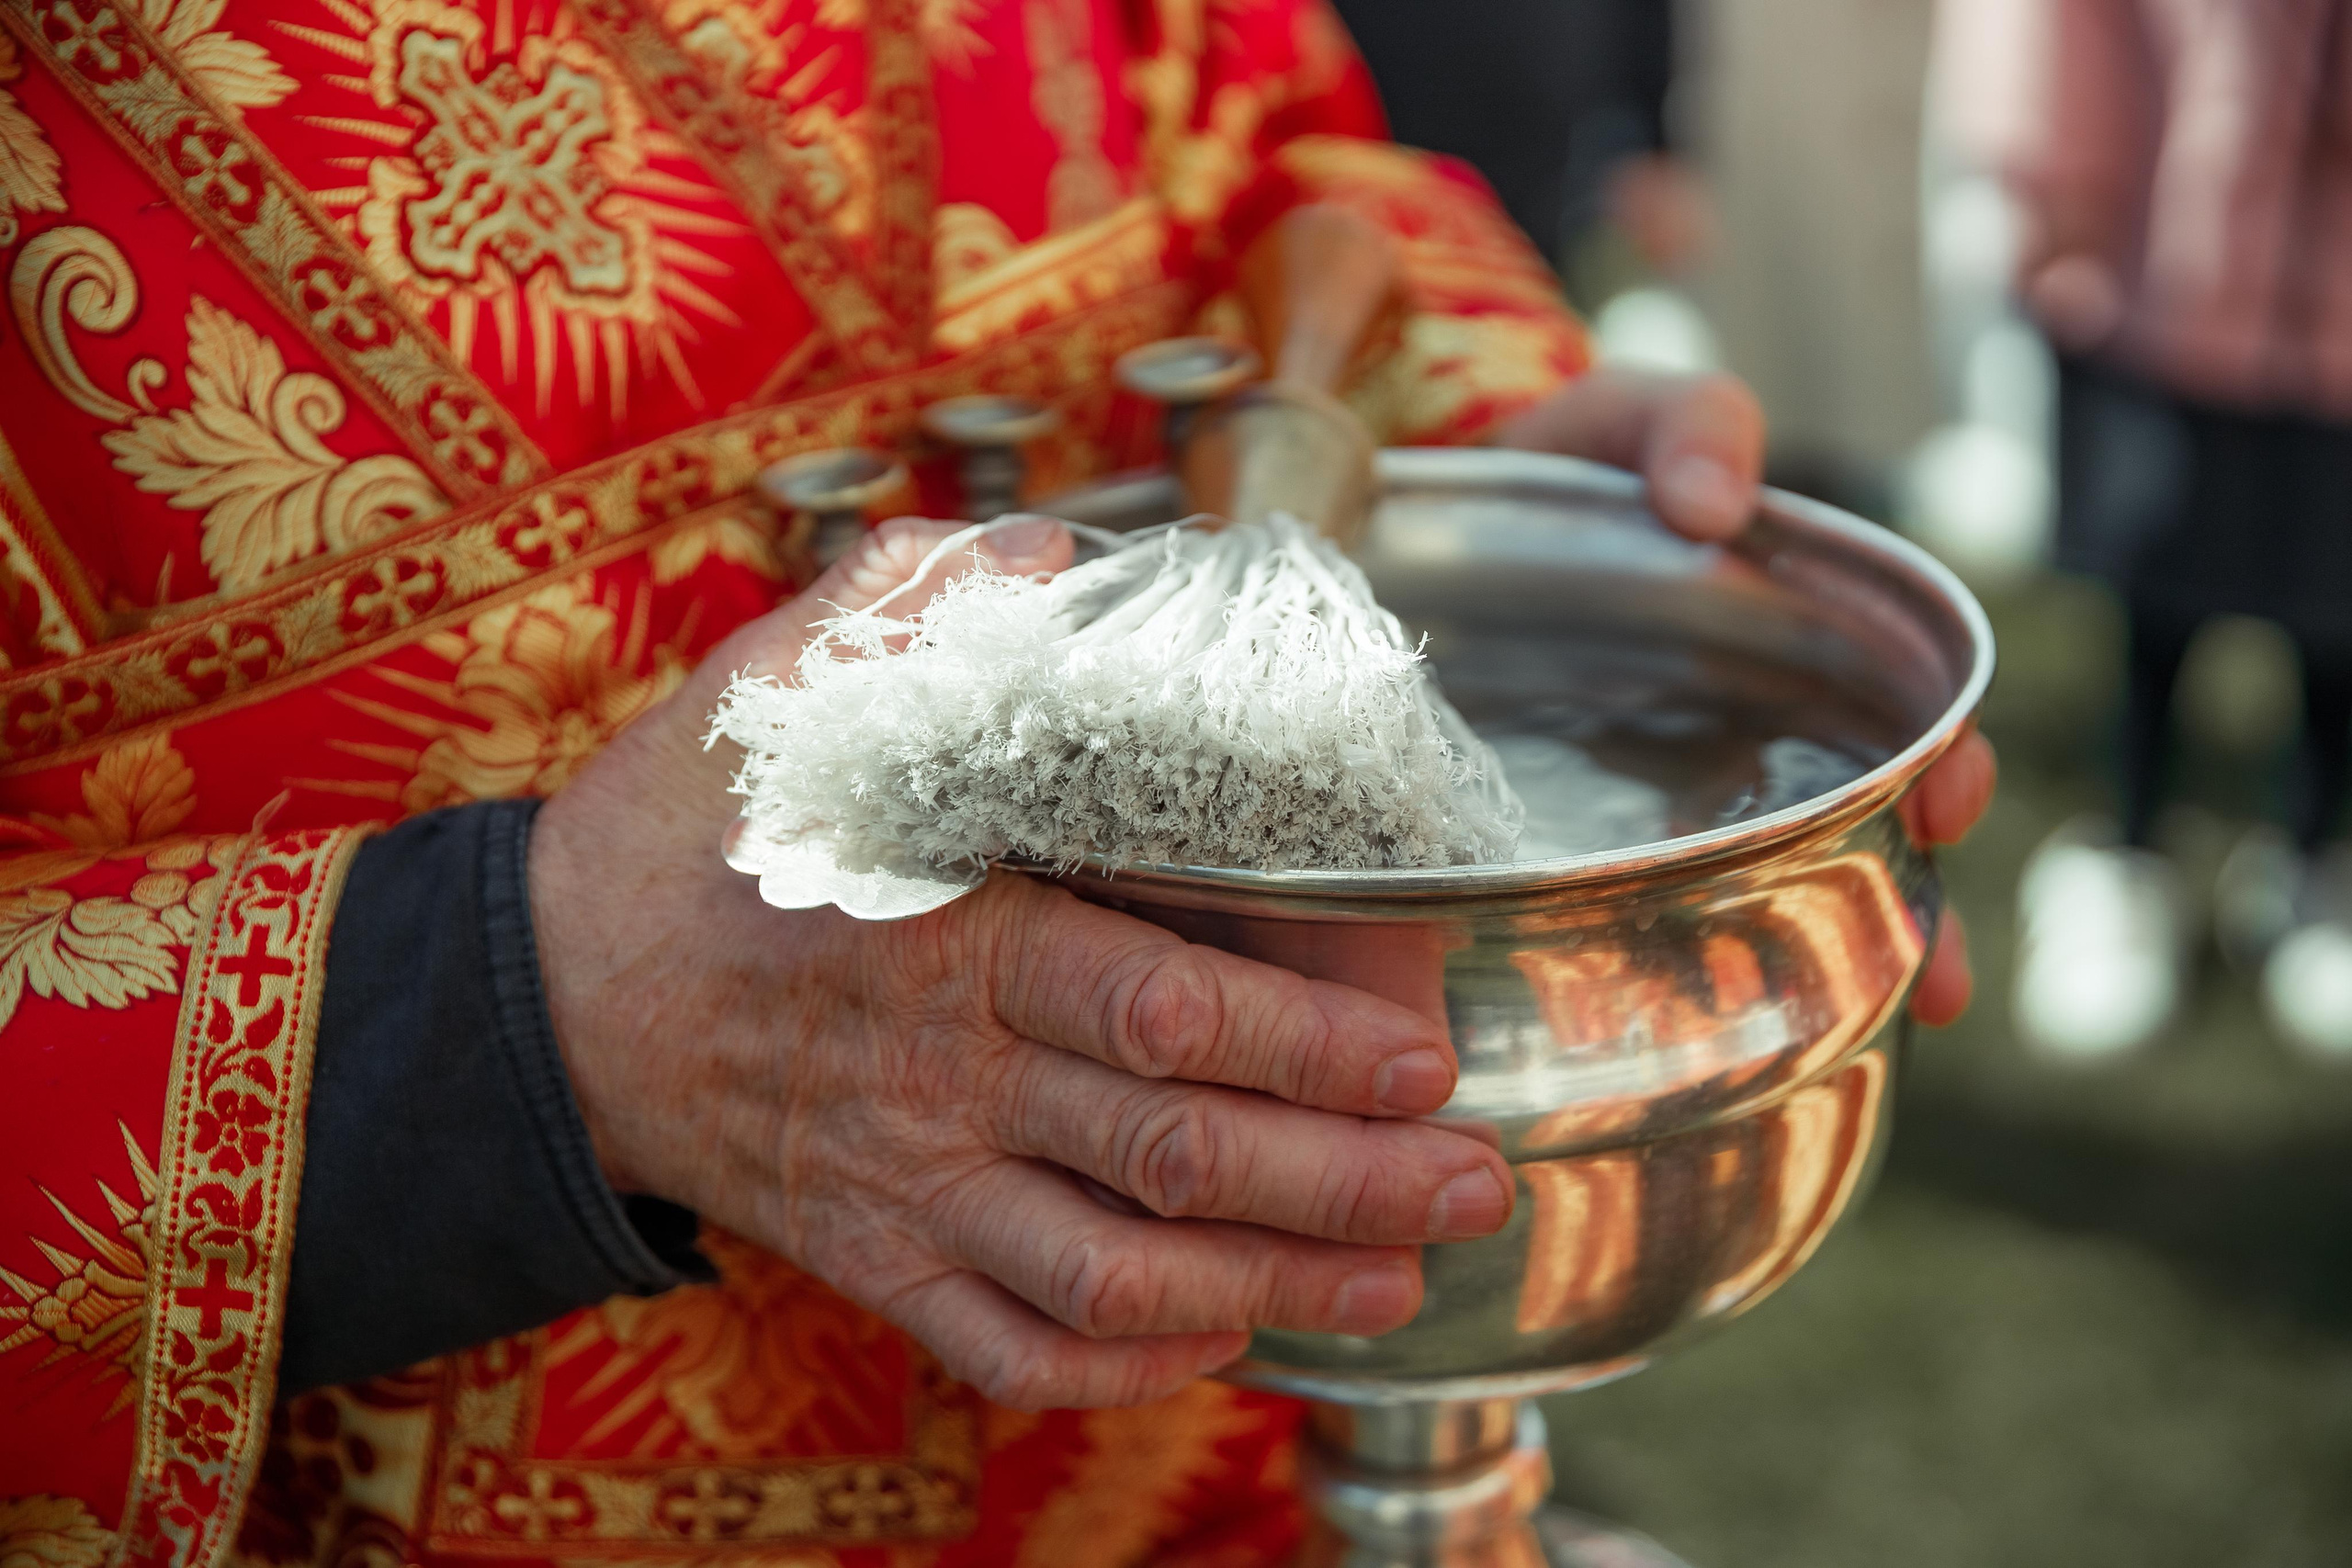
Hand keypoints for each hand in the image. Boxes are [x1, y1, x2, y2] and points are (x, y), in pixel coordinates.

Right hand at [529, 518, 1516, 1409]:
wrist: (539, 998)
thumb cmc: (689, 831)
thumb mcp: (780, 683)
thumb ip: (918, 606)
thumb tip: (1046, 558)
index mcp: (945, 934)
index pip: (1155, 1004)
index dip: (1303, 1039)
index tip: (1421, 1047)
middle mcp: (940, 1079)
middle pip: (1171, 1151)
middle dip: (1344, 1178)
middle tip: (1474, 1177)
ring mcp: (904, 1189)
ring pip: (1111, 1273)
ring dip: (1274, 1285)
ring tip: (1401, 1279)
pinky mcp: (869, 1261)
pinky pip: (1003, 1347)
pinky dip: (1119, 1362)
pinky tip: (1217, 1340)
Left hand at [1497, 367, 1997, 1023]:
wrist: (1396, 527)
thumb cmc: (1546, 474)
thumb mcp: (1618, 422)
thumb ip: (1681, 427)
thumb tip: (1717, 502)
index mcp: (1777, 652)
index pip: (1895, 721)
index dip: (1941, 763)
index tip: (1953, 796)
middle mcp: (1731, 746)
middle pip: (1848, 839)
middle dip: (1909, 905)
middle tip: (1935, 968)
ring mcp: (1646, 812)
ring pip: (1757, 899)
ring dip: (1824, 965)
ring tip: (1855, 1031)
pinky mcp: (1556, 853)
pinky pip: (1627, 924)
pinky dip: (1675, 983)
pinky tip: (1694, 1042)